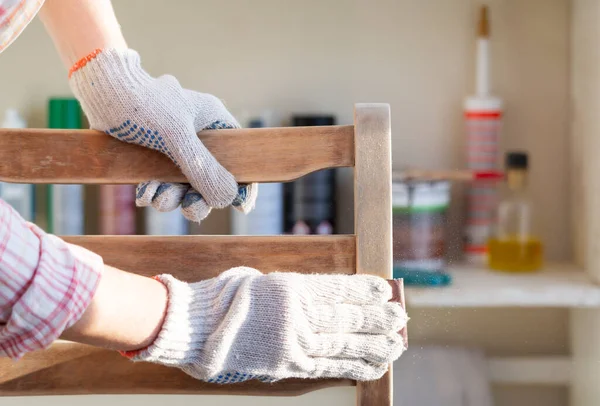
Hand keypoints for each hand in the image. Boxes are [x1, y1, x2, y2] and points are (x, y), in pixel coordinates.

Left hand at [69, 48, 256, 222]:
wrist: (101, 91)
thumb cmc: (143, 105)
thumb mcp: (178, 139)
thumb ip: (204, 169)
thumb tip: (228, 199)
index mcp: (213, 120)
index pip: (240, 156)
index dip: (243, 182)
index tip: (240, 206)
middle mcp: (198, 133)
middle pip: (210, 176)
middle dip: (198, 196)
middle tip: (191, 211)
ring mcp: (175, 143)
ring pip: (183, 181)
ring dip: (172, 196)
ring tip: (156, 200)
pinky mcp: (152, 151)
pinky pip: (161, 179)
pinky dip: (154, 190)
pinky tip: (144, 194)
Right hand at [123, 268, 407, 382]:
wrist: (193, 328)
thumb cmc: (223, 297)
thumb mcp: (259, 279)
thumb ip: (292, 290)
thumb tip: (320, 300)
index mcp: (289, 289)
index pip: (338, 290)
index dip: (365, 292)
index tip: (386, 292)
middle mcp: (296, 317)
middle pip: (346, 319)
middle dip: (377, 320)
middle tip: (401, 320)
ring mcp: (292, 343)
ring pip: (342, 345)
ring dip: (372, 345)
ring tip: (396, 345)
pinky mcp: (287, 365)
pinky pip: (326, 366)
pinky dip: (352, 365)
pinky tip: (372, 365)